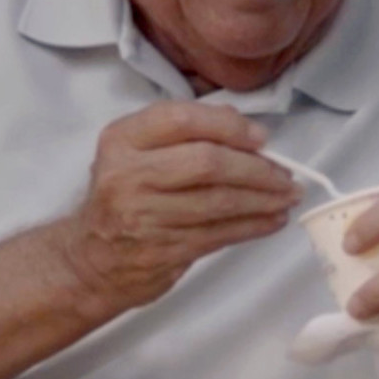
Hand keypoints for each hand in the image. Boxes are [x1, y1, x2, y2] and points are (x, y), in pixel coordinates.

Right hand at [57, 103, 297, 313]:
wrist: (91, 259)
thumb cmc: (124, 197)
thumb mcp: (137, 153)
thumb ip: (183, 133)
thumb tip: (242, 123)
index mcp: (122, 139)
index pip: (181, 119)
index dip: (229, 127)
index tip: (261, 138)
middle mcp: (127, 174)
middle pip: (207, 163)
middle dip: (256, 168)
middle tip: (286, 174)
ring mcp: (144, 216)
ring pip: (218, 202)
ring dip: (263, 199)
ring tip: (288, 196)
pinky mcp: (162, 250)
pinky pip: (219, 234)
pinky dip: (253, 226)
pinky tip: (273, 220)